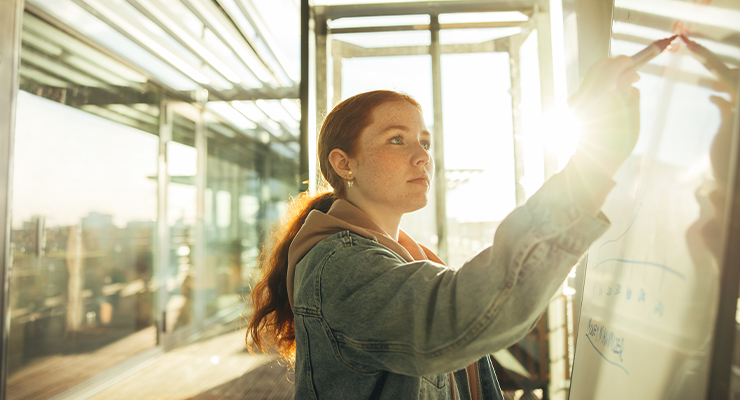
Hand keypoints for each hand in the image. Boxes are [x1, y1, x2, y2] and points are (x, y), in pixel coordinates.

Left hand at [569, 56, 640, 176]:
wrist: (590, 164)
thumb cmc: (617, 145)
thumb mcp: (632, 119)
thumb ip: (631, 95)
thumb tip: (629, 79)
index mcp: (604, 95)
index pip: (614, 67)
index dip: (626, 63)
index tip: (634, 64)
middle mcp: (587, 95)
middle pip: (599, 67)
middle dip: (614, 64)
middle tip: (629, 68)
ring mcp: (578, 101)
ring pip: (590, 76)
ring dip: (605, 73)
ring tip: (620, 82)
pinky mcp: (573, 109)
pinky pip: (585, 89)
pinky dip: (597, 85)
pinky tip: (607, 93)